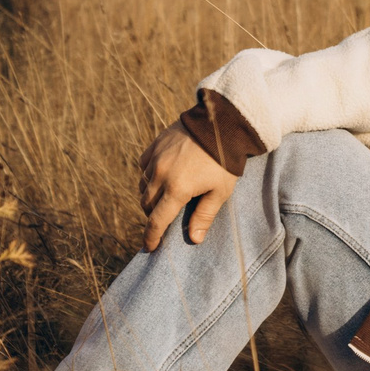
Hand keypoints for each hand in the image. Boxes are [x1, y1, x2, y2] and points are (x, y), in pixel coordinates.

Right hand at [137, 119, 236, 250]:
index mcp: (177, 189)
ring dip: (150, 196)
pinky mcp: (155, 145)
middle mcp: (161, 175)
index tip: (150, 247)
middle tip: (163, 219)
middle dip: (153, 216)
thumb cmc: (226, 160)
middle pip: (147, 204)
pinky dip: (148, 176)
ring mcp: (155, 158)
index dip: (151, 237)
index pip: (157, 221)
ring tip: (164, 198)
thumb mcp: (221, 191)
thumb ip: (204, 215)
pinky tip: (160, 177)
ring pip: (143, 186)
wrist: (223, 123)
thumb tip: (194, 239)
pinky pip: (143, 167)